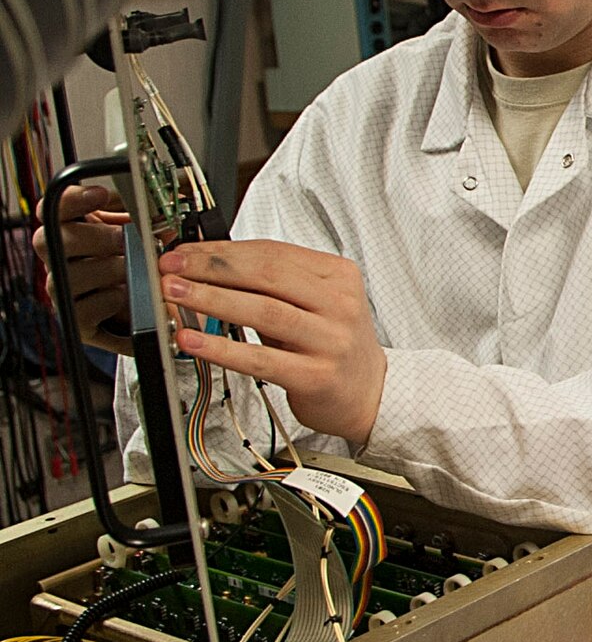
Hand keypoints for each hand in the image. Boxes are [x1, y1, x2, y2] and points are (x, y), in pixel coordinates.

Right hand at [32, 186, 134, 353]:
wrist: (139, 305)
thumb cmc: (135, 263)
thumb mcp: (139, 230)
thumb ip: (145, 209)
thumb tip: (164, 193)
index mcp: (73, 230)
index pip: (55, 208)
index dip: (72, 199)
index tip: (99, 194)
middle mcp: (60, 260)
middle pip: (53, 241)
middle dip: (96, 237)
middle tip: (125, 238)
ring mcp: (65, 290)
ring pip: (69, 276)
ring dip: (108, 269)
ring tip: (136, 268)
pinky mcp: (78, 320)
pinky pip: (86, 309)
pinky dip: (111, 299)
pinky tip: (127, 293)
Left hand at [156, 240, 386, 446]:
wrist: (369, 392)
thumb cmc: (331, 343)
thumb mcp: (314, 303)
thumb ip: (270, 286)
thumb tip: (204, 268)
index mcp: (338, 276)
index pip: (273, 252)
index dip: (223, 250)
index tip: (185, 252)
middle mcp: (339, 304)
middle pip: (268, 275)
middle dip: (213, 268)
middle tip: (173, 267)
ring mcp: (330, 340)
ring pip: (264, 311)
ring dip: (213, 299)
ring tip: (176, 294)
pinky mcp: (316, 376)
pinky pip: (261, 359)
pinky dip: (222, 348)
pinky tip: (193, 340)